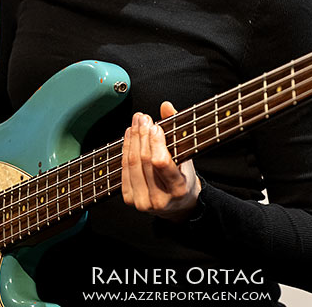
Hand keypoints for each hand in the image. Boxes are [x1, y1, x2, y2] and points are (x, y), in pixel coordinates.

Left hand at [121, 101, 200, 220]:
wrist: (176, 206)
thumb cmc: (184, 177)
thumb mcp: (187, 156)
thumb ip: (178, 130)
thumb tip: (166, 106)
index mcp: (178, 189)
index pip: (161, 163)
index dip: (156, 142)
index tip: (156, 126)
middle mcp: (159, 199)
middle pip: (144, 161)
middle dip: (142, 135)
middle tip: (143, 118)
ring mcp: (142, 202)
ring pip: (132, 164)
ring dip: (132, 139)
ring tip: (136, 122)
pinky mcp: (129, 199)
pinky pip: (124, 169)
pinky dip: (126, 149)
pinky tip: (129, 135)